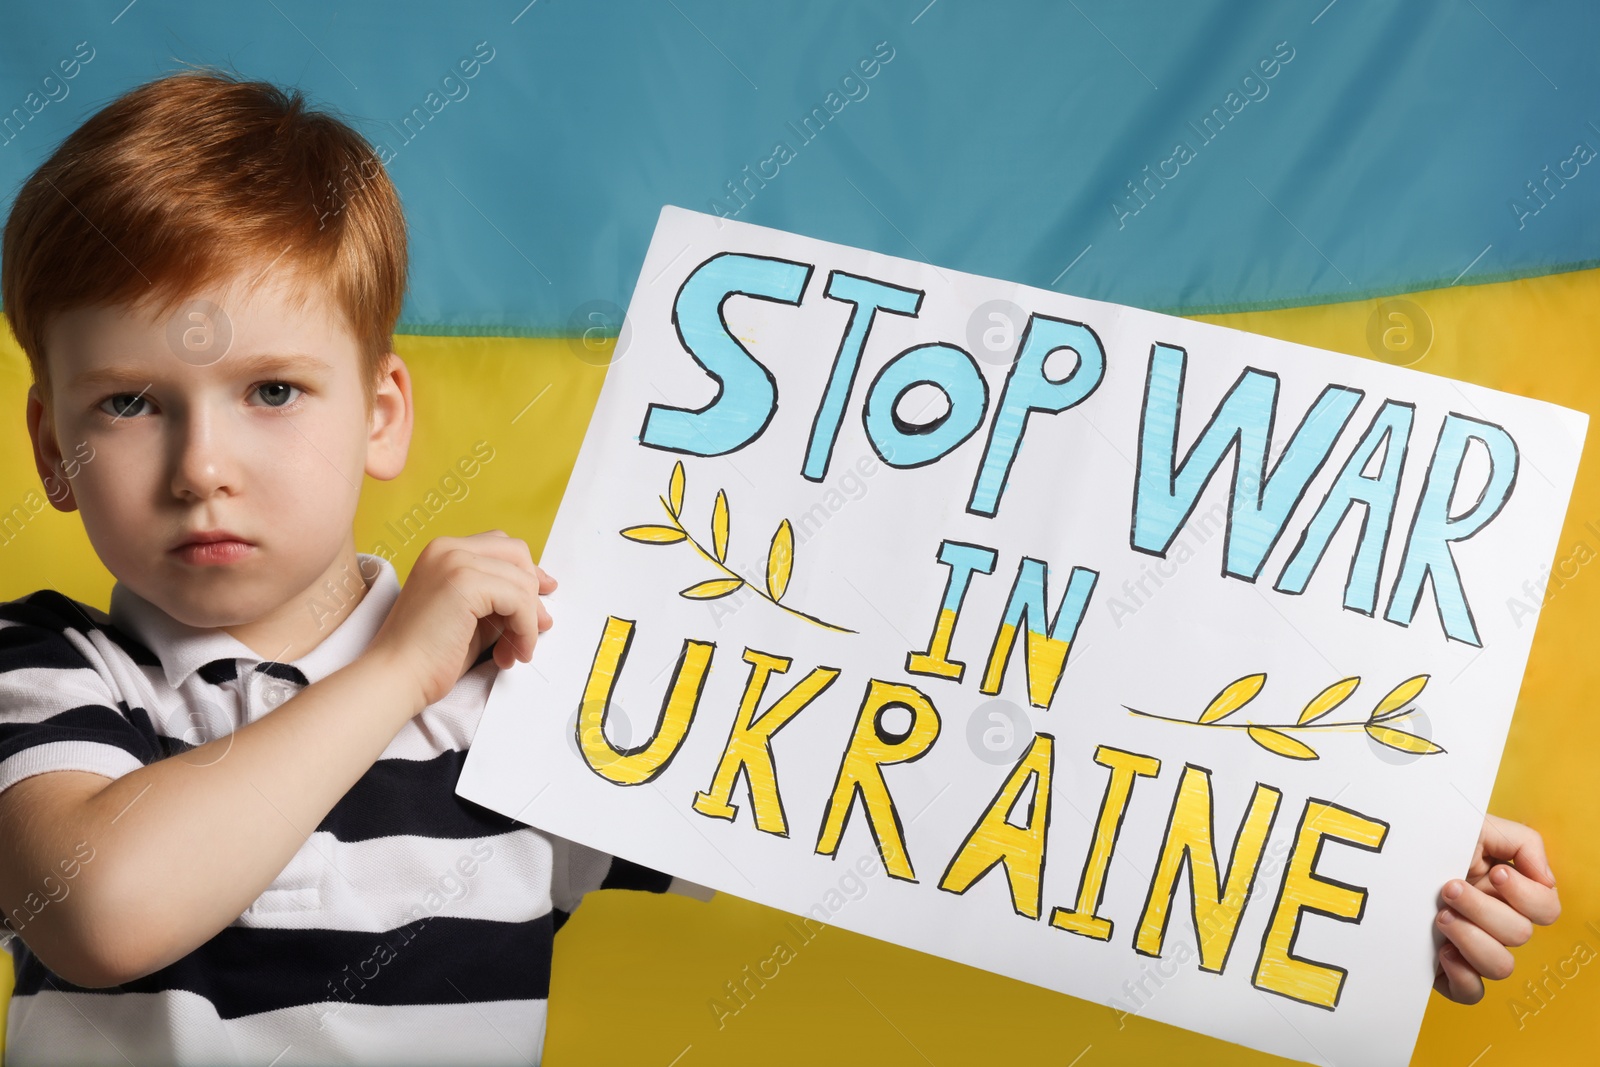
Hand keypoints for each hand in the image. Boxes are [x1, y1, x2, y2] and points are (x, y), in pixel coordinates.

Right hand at [366, 531, 558, 710]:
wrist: (396, 676)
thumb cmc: (429, 654)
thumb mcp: (471, 615)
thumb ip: (498, 598)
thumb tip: (540, 598)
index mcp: (443, 551)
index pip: (502, 547)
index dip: (527, 573)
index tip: (541, 599)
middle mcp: (447, 548)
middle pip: (516, 553)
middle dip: (533, 592)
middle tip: (539, 626)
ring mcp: (455, 561)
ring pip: (522, 581)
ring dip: (529, 622)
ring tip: (515, 651)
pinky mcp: (464, 582)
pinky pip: (519, 601)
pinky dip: (525, 630)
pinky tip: (512, 654)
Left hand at [1433, 814, 1559, 1003]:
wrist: (1378, 855)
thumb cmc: (1426, 839)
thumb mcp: (1473, 826)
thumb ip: (1522, 842)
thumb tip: (1546, 879)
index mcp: (1505, 892)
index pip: (1545, 909)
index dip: (1526, 895)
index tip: (1495, 874)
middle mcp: (1493, 923)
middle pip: (1520, 934)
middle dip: (1484, 908)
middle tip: (1449, 888)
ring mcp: (1471, 948)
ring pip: (1501, 966)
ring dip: (1473, 938)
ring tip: (1440, 916)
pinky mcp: (1447, 971)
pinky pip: (1472, 993)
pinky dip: (1463, 975)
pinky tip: (1441, 951)